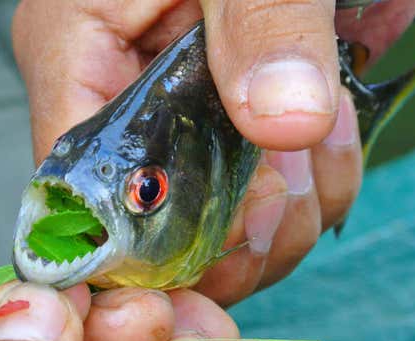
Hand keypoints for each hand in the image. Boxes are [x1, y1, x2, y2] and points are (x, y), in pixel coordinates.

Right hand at [11, 0, 414, 306]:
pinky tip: (339, 134)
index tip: (221, 244)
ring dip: (292, 210)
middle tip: (292, 177)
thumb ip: (264, 20)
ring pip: (223, 231)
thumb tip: (289, 123)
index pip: (75, 187)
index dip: (140, 242)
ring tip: (329, 130)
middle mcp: (126, 106)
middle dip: (239, 231)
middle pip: (156, 231)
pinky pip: (276, 203)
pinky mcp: (244, 133)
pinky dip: (322, 188)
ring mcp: (188, 126)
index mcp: (81, 53)